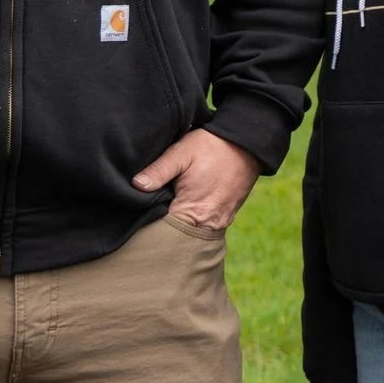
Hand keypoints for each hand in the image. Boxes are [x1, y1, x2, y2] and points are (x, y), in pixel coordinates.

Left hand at [131, 127, 258, 229]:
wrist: (246, 143)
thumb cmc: (212, 147)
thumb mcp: (181, 152)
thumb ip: (158, 170)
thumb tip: (136, 186)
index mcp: (194, 211)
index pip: (165, 233)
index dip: (150, 227)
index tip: (139, 218)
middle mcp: (210, 224)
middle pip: (179, 239)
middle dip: (164, 230)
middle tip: (149, 216)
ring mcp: (221, 223)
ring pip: (193, 233)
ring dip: (180, 225)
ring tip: (165, 212)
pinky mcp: (227, 217)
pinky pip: (205, 226)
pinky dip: (194, 221)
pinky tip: (184, 209)